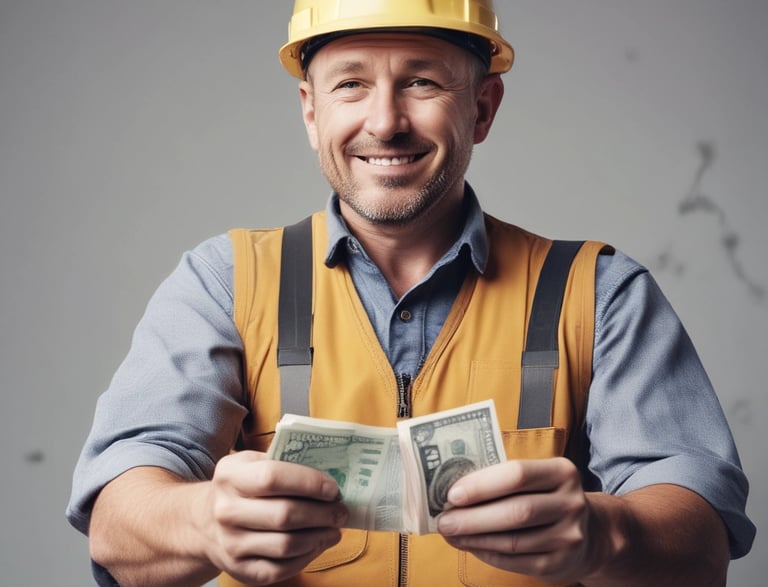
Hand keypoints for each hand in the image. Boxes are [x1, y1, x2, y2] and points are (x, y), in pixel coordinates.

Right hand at [203, 450, 348, 584]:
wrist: (204, 522)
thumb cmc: (241, 487)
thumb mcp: (250, 463)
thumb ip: (282, 462)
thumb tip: (329, 471)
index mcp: (229, 476)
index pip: (272, 477)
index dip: (308, 483)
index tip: (333, 488)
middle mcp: (226, 511)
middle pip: (284, 515)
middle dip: (321, 514)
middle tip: (341, 511)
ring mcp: (231, 544)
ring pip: (286, 545)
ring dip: (319, 537)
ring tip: (335, 528)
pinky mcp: (241, 570)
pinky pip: (282, 568)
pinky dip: (307, 557)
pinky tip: (318, 544)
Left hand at [436, 457, 593, 583]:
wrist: (589, 534)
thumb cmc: (545, 498)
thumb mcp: (537, 480)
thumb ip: (502, 479)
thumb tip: (452, 489)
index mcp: (562, 472)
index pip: (517, 474)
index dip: (482, 484)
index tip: (452, 493)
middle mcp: (571, 503)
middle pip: (515, 511)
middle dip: (472, 517)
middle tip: (443, 520)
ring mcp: (568, 536)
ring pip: (513, 541)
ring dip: (474, 538)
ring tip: (450, 533)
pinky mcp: (559, 564)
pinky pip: (515, 561)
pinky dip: (487, 553)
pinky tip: (470, 545)